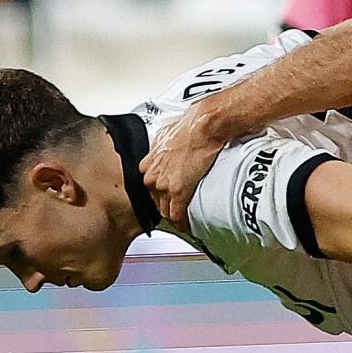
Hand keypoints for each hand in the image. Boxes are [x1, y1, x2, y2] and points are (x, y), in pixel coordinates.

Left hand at [140, 107, 224, 226]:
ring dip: (173, 216)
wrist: (202, 127)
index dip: (158, 193)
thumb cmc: (189, 126)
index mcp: (149, 163)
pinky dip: (182, 223)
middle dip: (165, 206)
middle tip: (176, 209)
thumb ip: (162, 145)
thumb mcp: (166, 133)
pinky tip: (187, 226)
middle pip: (155, 200)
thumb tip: (167, 146)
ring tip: (182, 220)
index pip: (149, 186)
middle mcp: (153, 176)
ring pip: (164, 210)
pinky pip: (177, 215)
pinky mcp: (179, 193)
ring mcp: (164, 186)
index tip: (165, 196)